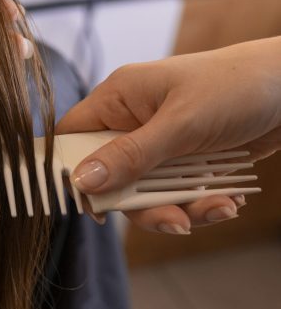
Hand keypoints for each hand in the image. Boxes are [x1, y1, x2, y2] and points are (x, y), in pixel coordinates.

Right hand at [56, 38, 280, 233]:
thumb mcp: (181, 124)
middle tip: (175, 222)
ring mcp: (162, 142)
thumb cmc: (236, 86)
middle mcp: (134, 121)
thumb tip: (83, 181)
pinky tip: (229, 199)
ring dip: (182, 209)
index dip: (72, 172)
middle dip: (145, 205)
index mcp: (120, 98)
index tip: (89, 207)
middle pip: (113, 178)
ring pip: (148, 193)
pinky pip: (178, 194)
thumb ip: (131, 156)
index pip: (73, 137)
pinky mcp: (188, 160)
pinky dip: (202, 203)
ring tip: (220, 208)